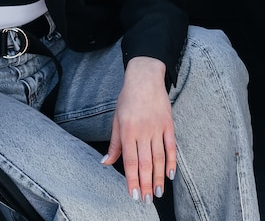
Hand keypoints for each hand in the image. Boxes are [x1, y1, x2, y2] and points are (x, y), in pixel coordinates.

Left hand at [101, 56, 175, 202]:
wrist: (145, 77)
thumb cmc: (128, 97)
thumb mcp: (116, 118)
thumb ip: (114, 143)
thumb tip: (106, 162)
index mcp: (127, 130)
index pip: (130, 161)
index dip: (132, 180)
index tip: (133, 194)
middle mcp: (143, 130)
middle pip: (145, 163)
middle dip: (145, 184)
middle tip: (146, 200)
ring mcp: (157, 127)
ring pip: (159, 158)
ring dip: (158, 177)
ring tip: (157, 193)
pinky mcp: (168, 124)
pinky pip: (171, 146)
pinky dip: (172, 161)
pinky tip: (170, 175)